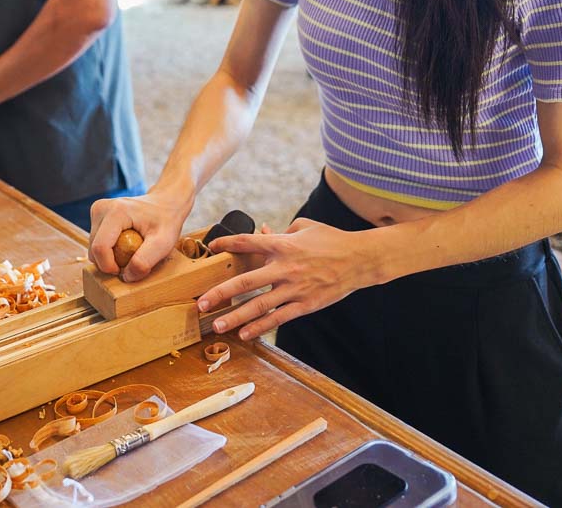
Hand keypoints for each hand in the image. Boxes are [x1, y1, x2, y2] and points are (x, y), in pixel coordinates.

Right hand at [89, 186, 193, 281]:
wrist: (165, 203)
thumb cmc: (166, 221)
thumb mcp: (164, 243)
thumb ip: (145, 261)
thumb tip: (126, 276)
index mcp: (115, 212)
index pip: (100, 248)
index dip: (110, 266)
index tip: (127, 270)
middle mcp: (101, 208)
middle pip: (94, 250)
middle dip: (111, 262)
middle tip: (133, 258)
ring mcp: (97, 211)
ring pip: (94, 248)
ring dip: (110, 257)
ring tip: (131, 249)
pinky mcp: (97, 216)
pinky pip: (97, 243)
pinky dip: (109, 250)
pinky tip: (125, 243)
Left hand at [196, 218, 381, 340]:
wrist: (360, 259)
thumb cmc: (332, 240)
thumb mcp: (305, 228)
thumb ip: (282, 232)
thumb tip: (263, 231)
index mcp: (283, 245)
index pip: (248, 243)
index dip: (227, 244)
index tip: (210, 247)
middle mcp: (285, 268)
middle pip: (246, 282)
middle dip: (221, 293)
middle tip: (201, 303)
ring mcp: (295, 288)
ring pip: (259, 306)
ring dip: (236, 317)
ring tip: (218, 326)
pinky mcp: (305, 305)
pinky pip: (278, 318)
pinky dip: (260, 327)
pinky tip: (245, 334)